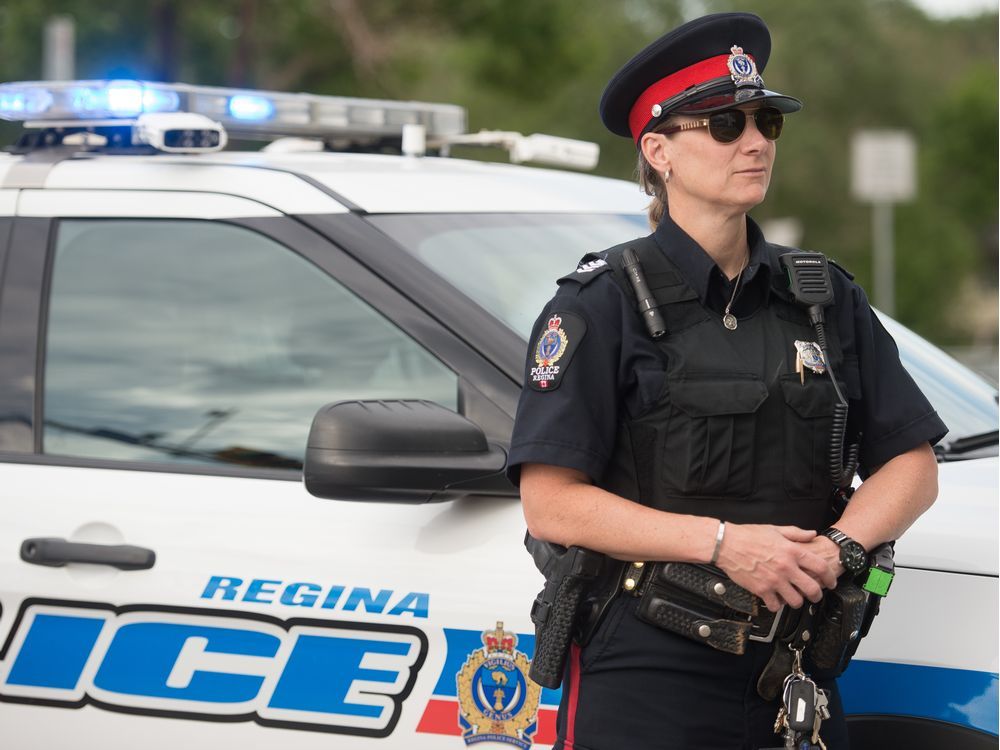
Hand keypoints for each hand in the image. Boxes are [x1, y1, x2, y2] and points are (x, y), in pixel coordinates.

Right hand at [714, 524, 836, 611]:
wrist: (725, 544)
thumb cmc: (747, 535)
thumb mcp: (775, 529)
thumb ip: (796, 533)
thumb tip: (812, 534)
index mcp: (792, 551)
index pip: (820, 567)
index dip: (830, 577)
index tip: (831, 582)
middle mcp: (786, 567)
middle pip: (812, 589)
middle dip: (817, 595)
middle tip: (815, 596)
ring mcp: (774, 580)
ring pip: (796, 601)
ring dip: (797, 601)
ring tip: (793, 598)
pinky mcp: (761, 590)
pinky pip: (775, 605)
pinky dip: (777, 605)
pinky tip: (775, 600)